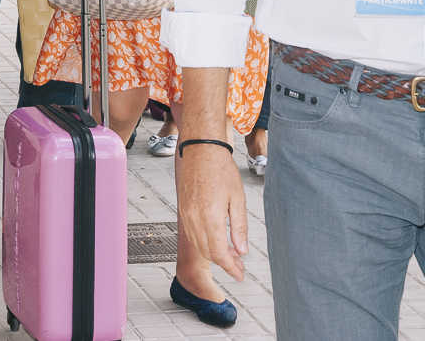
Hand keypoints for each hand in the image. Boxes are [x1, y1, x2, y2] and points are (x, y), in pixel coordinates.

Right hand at [176, 146, 248, 280]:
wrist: (200, 150)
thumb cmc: (220, 169)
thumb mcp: (237, 198)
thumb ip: (239, 227)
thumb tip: (241, 250)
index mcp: (211, 217)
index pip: (220, 254)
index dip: (230, 268)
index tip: (239, 274)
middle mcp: (195, 219)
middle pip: (208, 253)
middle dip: (224, 263)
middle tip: (238, 265)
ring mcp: (187, 215)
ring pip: (199, 246)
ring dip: (214, 254)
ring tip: (231, 253)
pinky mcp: (183, 210)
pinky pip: (193, 235)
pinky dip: (205, 243)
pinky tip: (217, 239)